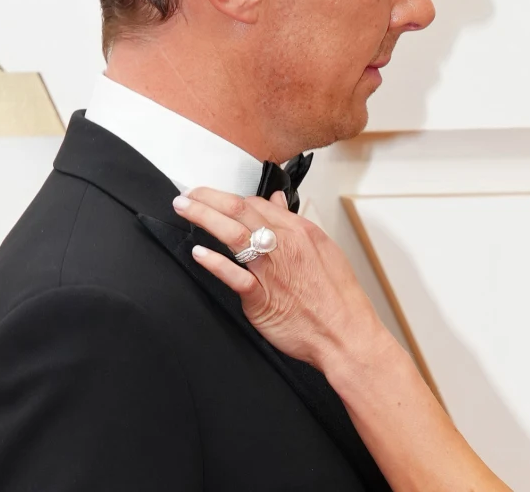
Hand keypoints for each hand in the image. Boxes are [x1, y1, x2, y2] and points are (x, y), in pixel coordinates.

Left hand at [172, 188, 389, 369]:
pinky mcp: (261, 298)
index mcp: (300, 232)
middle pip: (240, 210)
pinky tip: (199, 253)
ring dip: (204, 217)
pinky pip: (234, 276)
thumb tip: (278, 202)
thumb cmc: (337, 298)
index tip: (214, 199)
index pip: (257, 203)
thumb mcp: (323, 249)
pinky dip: (214, 262)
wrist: (345, 334)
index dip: (230, 198)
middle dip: (208, 198)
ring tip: (184, 209)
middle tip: (188, 194)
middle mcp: (284, 246)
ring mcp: (271, 271)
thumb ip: (295, 225)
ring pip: (233, 234)